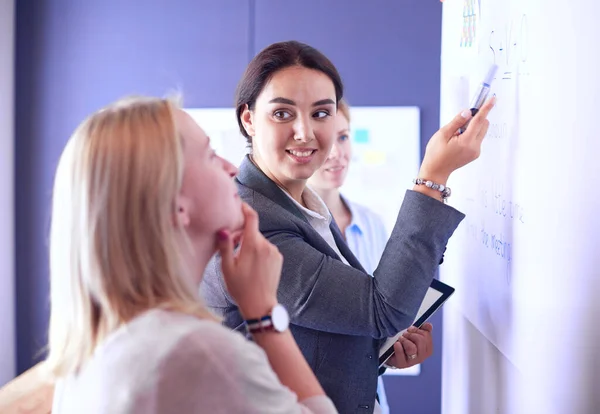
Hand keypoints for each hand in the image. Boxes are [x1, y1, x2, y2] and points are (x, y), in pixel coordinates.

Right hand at [216, 203, 282, 319]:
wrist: (260, 305)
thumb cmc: (240, 288)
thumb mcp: (227, 268)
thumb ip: (225, 246)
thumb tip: (223, 229)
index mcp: (253, 245)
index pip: (252, 218)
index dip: (245, 209)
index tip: (239, 204)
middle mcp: (266, 245)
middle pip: (253, 231)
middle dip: (242, 234)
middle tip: (231, 246)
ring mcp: (274, 252)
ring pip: (259, 240)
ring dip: (250, 244)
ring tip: (241, 260)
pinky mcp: (278, 258)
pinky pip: (266, 248)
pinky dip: (259, 251)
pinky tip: (252, 265)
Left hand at [386, 323, 433, 368]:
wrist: (393, 356)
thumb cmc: (406, 344)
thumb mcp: (415, 336)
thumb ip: (423, 330)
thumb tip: (429, 325)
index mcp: (427, 350)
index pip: (426, 336)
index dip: (418, 330)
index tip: (411, 329)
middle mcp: (422, 357)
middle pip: (420, 341)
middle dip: (411, 334)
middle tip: (405, 334)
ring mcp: (412, 362)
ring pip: (412, 348)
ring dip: (404, 340)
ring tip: (400, 339)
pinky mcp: (402, 364)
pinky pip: (401, 353)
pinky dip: (398, 346)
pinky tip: (396, 344)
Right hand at [419, 97, 495, 183]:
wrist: (436, 171)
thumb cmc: (436, 154)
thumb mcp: (442, 134)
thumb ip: (457, 121)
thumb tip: (468, 111)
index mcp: (466, 141)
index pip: (479, 120)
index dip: (486, 108)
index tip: (493, 99)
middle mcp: (474, 147)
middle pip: (483, 125)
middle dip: (476, 118)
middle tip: (462, 119)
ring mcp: (476, 151)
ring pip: (481, 131)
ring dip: (473, 127)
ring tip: (456, 134)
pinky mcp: (475, 154)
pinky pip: (477, 138)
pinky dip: (470, 134)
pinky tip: (457, 141)